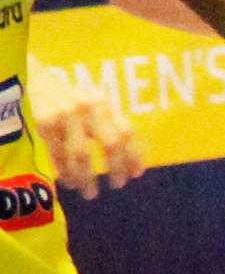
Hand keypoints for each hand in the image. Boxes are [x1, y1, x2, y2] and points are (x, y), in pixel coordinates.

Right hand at [33, 65, 138, 194]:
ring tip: (89, 191)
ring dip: (87, 177)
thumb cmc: (74, 100)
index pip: (128, 132)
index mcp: (106, 104)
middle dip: (116, 169)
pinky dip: (65, 171)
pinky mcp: (44, 123)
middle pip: (110, 144)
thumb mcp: (97, 108)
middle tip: (117, 185)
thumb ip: (113, 128)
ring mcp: (66, 114)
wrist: (39, 82)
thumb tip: (133, 166)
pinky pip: (58, 154)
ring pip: (81, 154)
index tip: (135, 175)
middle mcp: (89, 108)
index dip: (135, 155)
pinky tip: (69, 181)